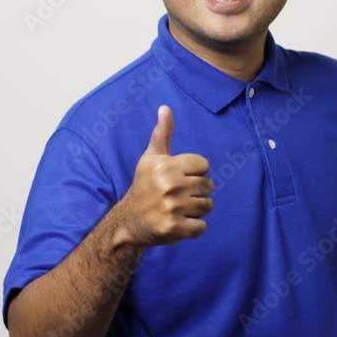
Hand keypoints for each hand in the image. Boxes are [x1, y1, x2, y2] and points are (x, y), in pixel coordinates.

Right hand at [115, 105, 213, 247]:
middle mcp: (169, 185)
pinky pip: (202, 227)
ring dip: (197, 210)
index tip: (178, 179)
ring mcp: (172, 208)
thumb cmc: (144, 186)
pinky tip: (178, 223)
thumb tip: (165, 107)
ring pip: (208, 206)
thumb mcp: (150, 158)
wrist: (128, 222)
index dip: (194, 173)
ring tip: (178, 209)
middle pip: (209, 186)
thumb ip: (162, 133)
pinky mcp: (175, 228)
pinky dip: (194, 227)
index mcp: (165, 165)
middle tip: (178, 197)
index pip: (204, 165)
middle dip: (197, 192)